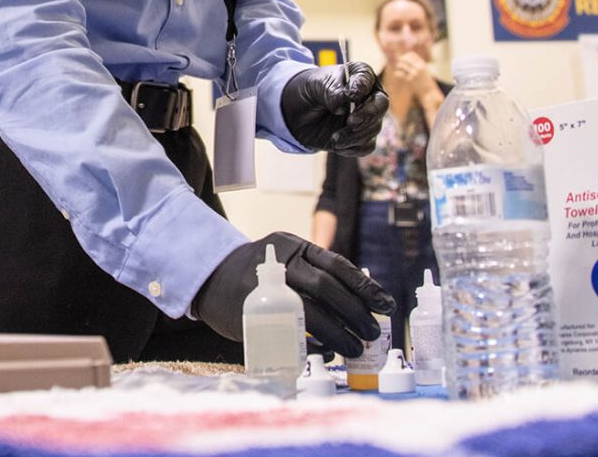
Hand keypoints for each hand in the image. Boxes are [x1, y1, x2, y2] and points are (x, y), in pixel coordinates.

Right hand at [192, 232, 395, 355]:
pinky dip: (312, 344)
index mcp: (294, 245)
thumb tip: (362, 298)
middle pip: (326, 288)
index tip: (386, 305)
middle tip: (372, 332)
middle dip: (355, 312)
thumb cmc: (260, 271)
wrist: (211, 276)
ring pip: (309, 312)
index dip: (364, 286)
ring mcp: (264, 287)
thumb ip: (317, 272)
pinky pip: (288, 332)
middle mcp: (280, 262)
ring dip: (338, 333)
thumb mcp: (287, 257)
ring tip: (356, 348)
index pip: (336, 264)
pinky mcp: (251, 313)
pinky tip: (327, 352)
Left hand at [281, 62, 387, 156]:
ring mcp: (367, 117)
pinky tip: (336, 144)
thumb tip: (343, 106)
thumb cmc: (313, 90)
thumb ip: (332, 92)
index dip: (361, 88)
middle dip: (367, 115)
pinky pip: (366, 146)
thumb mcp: (317, 85)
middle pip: (380, 105)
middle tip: (350, 121)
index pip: (367, 79)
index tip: (350, 95)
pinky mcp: (362, 136)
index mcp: (360, 75)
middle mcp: (369, 96)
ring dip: (355, 136)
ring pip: (374, 129)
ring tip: (335, 138)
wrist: (301, 111)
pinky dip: (352, 147)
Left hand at [389, 51, 431, 92]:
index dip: (406, 55)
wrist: (428, 90)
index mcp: (422, 63)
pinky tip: (396, 73)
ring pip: (402, 65)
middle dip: (401, 59)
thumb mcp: (424, 69)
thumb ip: (417, 62)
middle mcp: (418, 67)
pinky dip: (397, 73)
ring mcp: (414, 73)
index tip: (404, 58)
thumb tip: (406, 56)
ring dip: (399, 65)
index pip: (412, 55)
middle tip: (399, 62)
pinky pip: (401, 74)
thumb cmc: (425, 79)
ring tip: (398, 67)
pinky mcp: (410, 80)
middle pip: (406, 58)